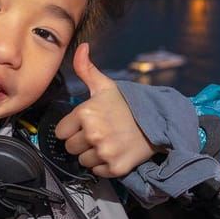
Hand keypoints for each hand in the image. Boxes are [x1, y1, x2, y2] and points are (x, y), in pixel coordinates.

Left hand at [54, 43, 160, 177]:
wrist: (157, 122)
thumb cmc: (128, 105)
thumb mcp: (105, 86)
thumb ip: (86, 69)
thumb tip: (81, 47)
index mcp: (85, 113)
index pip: (61, 131)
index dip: (72, 128)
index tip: (86, 124)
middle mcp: (93, 134)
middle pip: (70, 147)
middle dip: (81, 141)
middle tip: (98, 133)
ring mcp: (104, 152)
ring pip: (82, 161)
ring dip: (92, 154)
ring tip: (107, 142)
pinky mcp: (115, 168)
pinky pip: (97, 171)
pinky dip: (103, 165)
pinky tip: (114, 152)